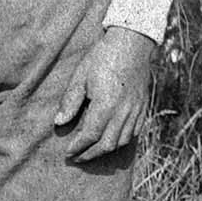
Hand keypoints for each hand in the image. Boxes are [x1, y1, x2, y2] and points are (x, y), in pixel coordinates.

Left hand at [55, 26, 157, 163]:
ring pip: (122, 142)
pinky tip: (110, 140)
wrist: (132, 42)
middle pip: (106, 144)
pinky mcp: (142, 107)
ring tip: (91, 151)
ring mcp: (135, 110)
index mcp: (106, 104)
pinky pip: (133, 133)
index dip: (78, 147)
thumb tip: (59, 123)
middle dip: (90, 155)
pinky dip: (121, 141)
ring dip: (105, 150)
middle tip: (76, 158)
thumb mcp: (80, 76)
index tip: (67, 152)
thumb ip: (70, 101)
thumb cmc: (103, 56)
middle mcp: (123, 111)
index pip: (90, 135)